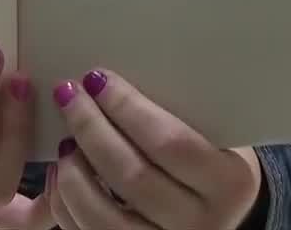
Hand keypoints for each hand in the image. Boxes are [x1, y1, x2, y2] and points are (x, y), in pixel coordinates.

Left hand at [47, 69, 263, 229]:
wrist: (222, 215)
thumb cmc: (213, 158)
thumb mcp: (217, 136)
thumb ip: (181, 114)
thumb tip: (115, 75)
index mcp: (228, 183)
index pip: (169, 142)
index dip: (127, 108)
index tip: (98, 78)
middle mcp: (200, 224)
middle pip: (132, 176)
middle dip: (91, 129)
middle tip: (68, 94)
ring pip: (102, 216)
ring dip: (73, 172)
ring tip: (65, 140)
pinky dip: (66, 204)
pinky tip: (61, 174)